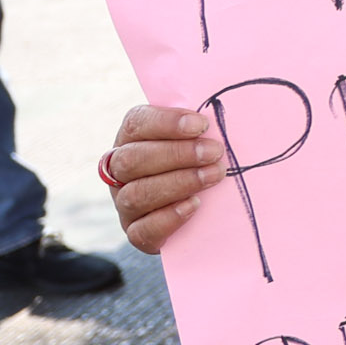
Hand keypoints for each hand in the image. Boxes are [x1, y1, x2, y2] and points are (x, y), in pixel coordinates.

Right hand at [104, 105, 224, 253]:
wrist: (206, 209)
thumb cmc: (204, 160)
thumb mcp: (202, 137)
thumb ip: (203, 126)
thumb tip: (225, 112)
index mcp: (133, 139)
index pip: (137, 123)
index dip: (166, 122)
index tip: (202, 124)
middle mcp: (120, 171)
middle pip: (132, 159)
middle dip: (176, 155)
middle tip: (214, 152)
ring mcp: (124, 203)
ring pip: (136, 194)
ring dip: (178, 183)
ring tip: (214, 175)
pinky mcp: (135, 231)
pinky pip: (142, 230)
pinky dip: (168, 217)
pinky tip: (194, 205)